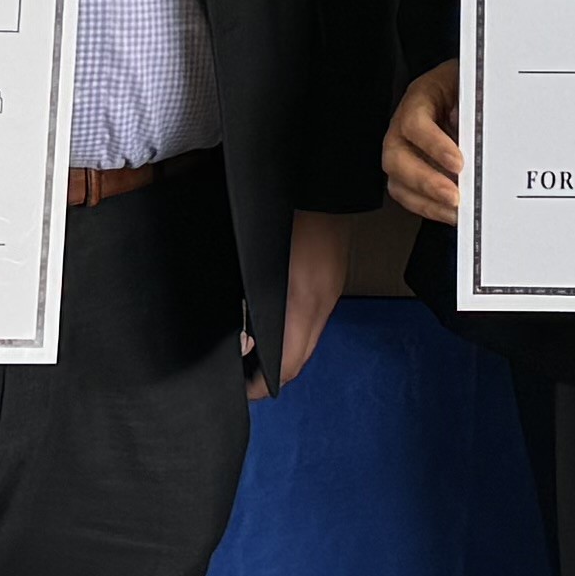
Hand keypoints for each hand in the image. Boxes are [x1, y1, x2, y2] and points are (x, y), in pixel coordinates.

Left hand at [255, 205, 394, 399]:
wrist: (316, 184)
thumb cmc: (277, 217)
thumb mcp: (255, 266)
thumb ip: (251, 303)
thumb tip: (243, 337)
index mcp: (302, 302)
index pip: (287, 366)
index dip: (263, 386)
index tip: (244, 391)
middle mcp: (321, 304)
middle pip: (300, 360)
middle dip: (274, 375)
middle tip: (245, 377)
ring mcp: (330, 293)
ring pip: (309, 341)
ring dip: (286, 354)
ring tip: (257, 355)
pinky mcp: (331, 282)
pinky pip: (314, 322)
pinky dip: (295, 333)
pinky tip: (276, 325)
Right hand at [380, 62, 463, 225]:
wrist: (470, 88)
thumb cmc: (470, 85)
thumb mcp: (475, 86)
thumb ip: (475, 106)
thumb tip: (479, 133)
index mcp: (420, 98)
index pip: (414, 123)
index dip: (433, 145)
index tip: (458, 163)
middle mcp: (404, 127)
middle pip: (396, 159)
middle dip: (425, 182)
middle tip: (454, 196)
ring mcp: (405, 151)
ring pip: (399, 182)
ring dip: (428, 202)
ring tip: (456, 211)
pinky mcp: (412, 172)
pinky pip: (411, 196)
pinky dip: (431, 208)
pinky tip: (453, 213)